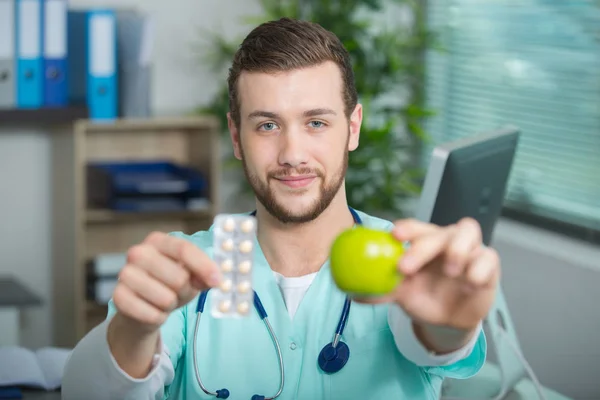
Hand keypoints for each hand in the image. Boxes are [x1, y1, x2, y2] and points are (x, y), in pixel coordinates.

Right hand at [112, 231, 221, 331]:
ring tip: (164, 300)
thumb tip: (215, 279)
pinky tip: (153, 310)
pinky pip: (152, 314)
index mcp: (157, 241)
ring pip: (166, 298)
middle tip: (179, 292)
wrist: (142, 306)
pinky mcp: (118, 297)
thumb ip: (203, 274)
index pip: (184, 249)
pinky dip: (158, 317)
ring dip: (170, 305)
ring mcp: (125, 274)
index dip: (204, 266)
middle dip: (185, 291)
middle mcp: (138, 252)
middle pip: (178, 276)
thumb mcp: (190, 275)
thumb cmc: (169, 285)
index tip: (217, 281)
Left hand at [357, 217, 499, 331]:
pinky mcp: (488, 265)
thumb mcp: (401, 293)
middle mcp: (446, 240)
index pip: (415, 227)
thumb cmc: (423, 296)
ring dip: (456, 250)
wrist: (448, 319)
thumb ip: (380, 289)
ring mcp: (469, 250)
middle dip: (422, 247)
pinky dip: (478, 270)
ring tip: (449, 272)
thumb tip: (352, 293)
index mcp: (423, 241)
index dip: (406, 228)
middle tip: (406, 267)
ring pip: (468, 231)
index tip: (394, 235)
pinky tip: (468, 284)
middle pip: (438, 231)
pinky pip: (489, 258)